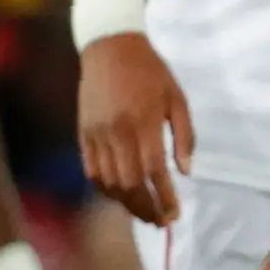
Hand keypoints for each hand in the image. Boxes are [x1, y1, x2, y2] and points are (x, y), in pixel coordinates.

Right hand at [77, 32, 193, 225]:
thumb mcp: (177, 99)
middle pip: (129, 183)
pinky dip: (105, 188)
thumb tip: (186, 172)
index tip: (174, 214)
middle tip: (160, 221)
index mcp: (144, 123)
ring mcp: (96, 134)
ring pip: (109, 181)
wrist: (110, 47)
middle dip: (146, 208)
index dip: (164, 197)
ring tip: (144, 212)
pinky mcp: (82, 133)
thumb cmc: (151, 72)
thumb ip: (184, 136)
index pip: (155, 171)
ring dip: (126, 203)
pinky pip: (91, 170)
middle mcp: (117, 133)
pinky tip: (120, 194)